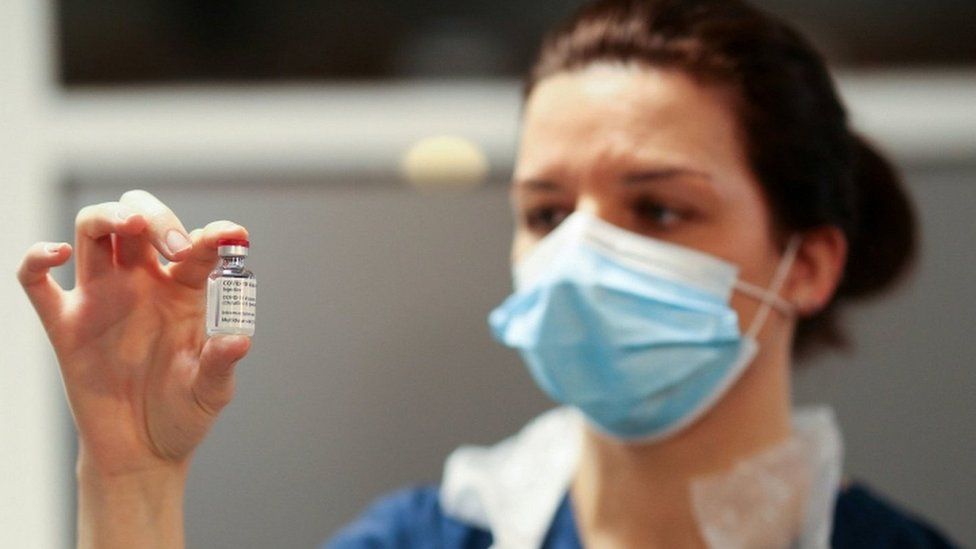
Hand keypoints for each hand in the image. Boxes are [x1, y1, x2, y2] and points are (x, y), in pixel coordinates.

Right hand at [18, 190, 251, 476]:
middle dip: (158, 217)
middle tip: (176, 246)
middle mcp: (142, 285)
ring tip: (132, 226)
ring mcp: (102, 300)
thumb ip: (220, 363)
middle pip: (139, 220)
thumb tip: (238, 340)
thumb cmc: (182, 414)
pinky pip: (38, 282)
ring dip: (110, 216)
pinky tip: (57, 253)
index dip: (215, 233)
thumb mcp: (211, 391)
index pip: (197, 246)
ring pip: (94, 232)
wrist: (143, 453)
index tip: (234, 236)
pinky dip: (36, 258)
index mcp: (184, 291)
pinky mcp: (66, 326)